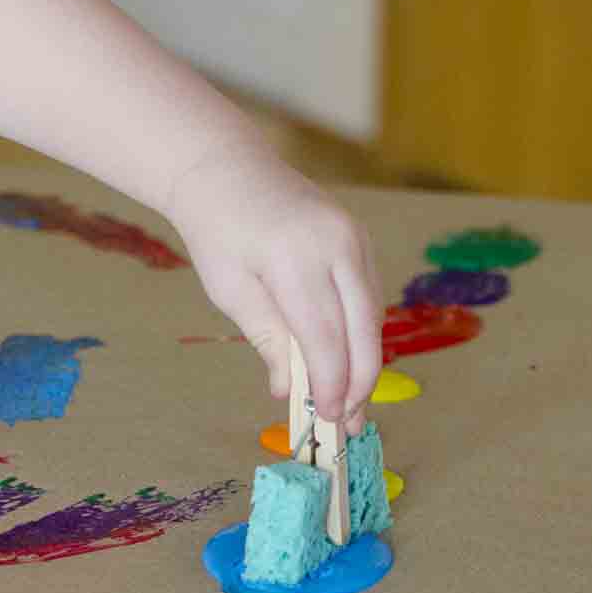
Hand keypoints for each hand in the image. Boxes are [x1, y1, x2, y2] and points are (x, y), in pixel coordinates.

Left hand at [166, 145, 381, 432]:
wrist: (227, 169)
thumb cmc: (218, 231)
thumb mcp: (230, 290)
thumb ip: (266, 339)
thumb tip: (287, 391)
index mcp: (296, 258)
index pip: (326, 337)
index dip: (332, 384)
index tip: (328, 419)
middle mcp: (337, 245)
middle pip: (363, 329)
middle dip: (359, 382)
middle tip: (347, 423)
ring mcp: (355, 237)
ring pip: (372, 315)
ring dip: (365, 362)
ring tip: (350, 403)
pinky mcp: (360, 238)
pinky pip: (368, 296)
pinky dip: (361, 333)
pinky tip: (348, 362)